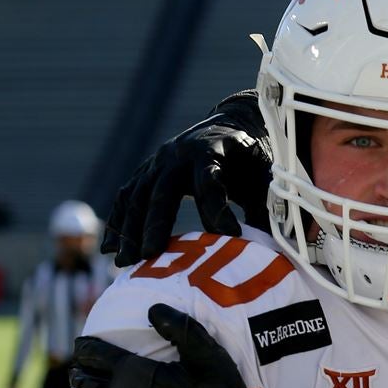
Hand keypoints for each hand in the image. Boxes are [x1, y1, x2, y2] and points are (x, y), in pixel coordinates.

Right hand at [102, 91, 273, 266]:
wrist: (233, 124)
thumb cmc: (252, 158)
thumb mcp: (265, 175)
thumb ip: (267, 205)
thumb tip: (276, 246)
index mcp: (212, 149)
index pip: (210, 182)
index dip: (217, 210)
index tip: (227, 239)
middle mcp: (179, 153)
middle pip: (162, 189)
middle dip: (155, 223)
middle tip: (151, 256)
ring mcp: (158, 161)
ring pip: (138, 195)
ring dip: (129, 229)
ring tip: (126, 263)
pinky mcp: (148, 172)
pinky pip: (128, 197)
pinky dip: (118, 222)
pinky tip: (111, 250)